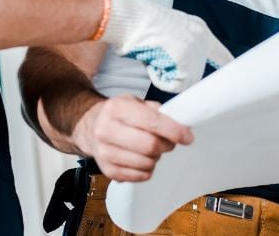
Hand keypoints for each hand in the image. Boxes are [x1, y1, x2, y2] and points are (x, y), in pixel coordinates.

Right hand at [73, 94, 192, 181]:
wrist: (91, 127)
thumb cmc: (119, 115)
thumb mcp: (134, 102)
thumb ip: (156, 111)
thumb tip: (179, 124)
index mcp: (116, 108)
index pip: (152, 121)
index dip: (174, 131)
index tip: (187, 136)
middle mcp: (106, 130)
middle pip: (150, 146)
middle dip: (167, 145)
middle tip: (168, 142)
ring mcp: (105, 152)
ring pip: (146, 163)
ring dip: (156, 158)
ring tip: (150, 149)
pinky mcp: (107, 170)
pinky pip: (140, 176)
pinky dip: (147, 169)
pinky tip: (141, 158)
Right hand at [99, 0, 233, 92]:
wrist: (128, 17)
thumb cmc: (140, 24)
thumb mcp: (169, 31)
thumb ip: (183, 47)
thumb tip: (183, 67)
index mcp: (199, 29)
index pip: (221, 54)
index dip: (226, 67)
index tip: (234, 75)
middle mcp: (202, 40)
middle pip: (197, 74)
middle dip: (178, 73)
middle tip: (159, 58)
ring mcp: (195, 51)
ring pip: (185, 82)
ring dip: (167, 75)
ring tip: (154, 56)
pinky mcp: (184, 62)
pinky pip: (173, 85)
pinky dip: (160, 78)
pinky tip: (152, 61)